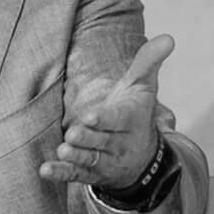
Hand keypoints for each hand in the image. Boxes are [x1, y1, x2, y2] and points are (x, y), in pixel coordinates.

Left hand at [39, 35, 173, 190]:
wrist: (142, 155)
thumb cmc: (136, 111)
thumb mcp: (142, 86)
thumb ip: (148, 61)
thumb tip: (168, 38)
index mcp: (132, 120)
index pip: (118, 119)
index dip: (104, 119)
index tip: (89, 117)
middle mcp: (121, 143)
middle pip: (103, 141)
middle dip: (88, 139)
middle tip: (72, 134)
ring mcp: (107, 161)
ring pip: (91, 160)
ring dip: (76, 157)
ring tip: (63, 151)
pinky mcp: (92, 174)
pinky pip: (77, 175)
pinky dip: (62, 174)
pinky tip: (45, 170)